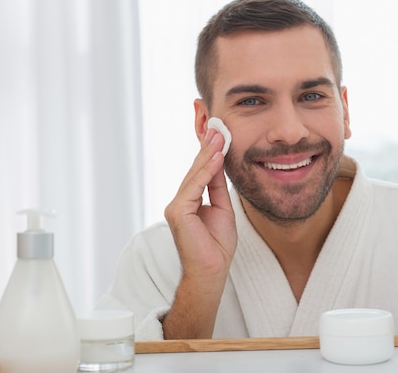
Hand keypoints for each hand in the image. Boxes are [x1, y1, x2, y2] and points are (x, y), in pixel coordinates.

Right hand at [164, 127, 236, 278]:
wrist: (212, 271)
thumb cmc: (217, 245)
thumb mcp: (222, 208)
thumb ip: (217, 186)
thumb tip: (219, 162)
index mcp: (188, 201)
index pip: (199, 171)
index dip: (208, 152)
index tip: (217, 132)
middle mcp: (179, 201)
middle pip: (195, 169)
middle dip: (207, 146)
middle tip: (217, 125)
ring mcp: (176, 206)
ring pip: (194, 174)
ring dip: (208, 153)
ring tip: (219, 134)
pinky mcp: (177, 212)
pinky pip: (195, 186)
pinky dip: (207, 170)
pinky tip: (216, 156)